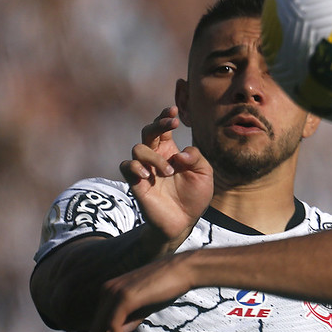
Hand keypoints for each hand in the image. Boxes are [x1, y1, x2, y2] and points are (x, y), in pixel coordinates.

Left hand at [89, 252, 194, 331]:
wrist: (182, 270)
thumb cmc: (167, 286)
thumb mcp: (143, 307)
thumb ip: (129, 319)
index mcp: (109, 291)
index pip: (99, 323)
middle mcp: (107, 291)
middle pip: (96, 328)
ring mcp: (113, 293)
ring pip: (101, 329)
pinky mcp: (123, 297)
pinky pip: (113, 326)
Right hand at [119, 107, 213, 245]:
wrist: (184, 221)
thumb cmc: (195, 196)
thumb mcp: (204, 174)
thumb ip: (196, 158)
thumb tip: (179, 154)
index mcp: (171, 151)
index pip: (164, 128)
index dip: (165, 116)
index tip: (173, 110)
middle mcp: (156, 157)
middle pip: (148, 131)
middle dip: (158, 124)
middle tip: (172, 124)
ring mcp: (145, 169)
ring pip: (139, 148)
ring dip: (154, 156)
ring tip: (169, 172)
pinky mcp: (136, 183)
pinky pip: (127, 166)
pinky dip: (135, 166)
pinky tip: (147, 174)